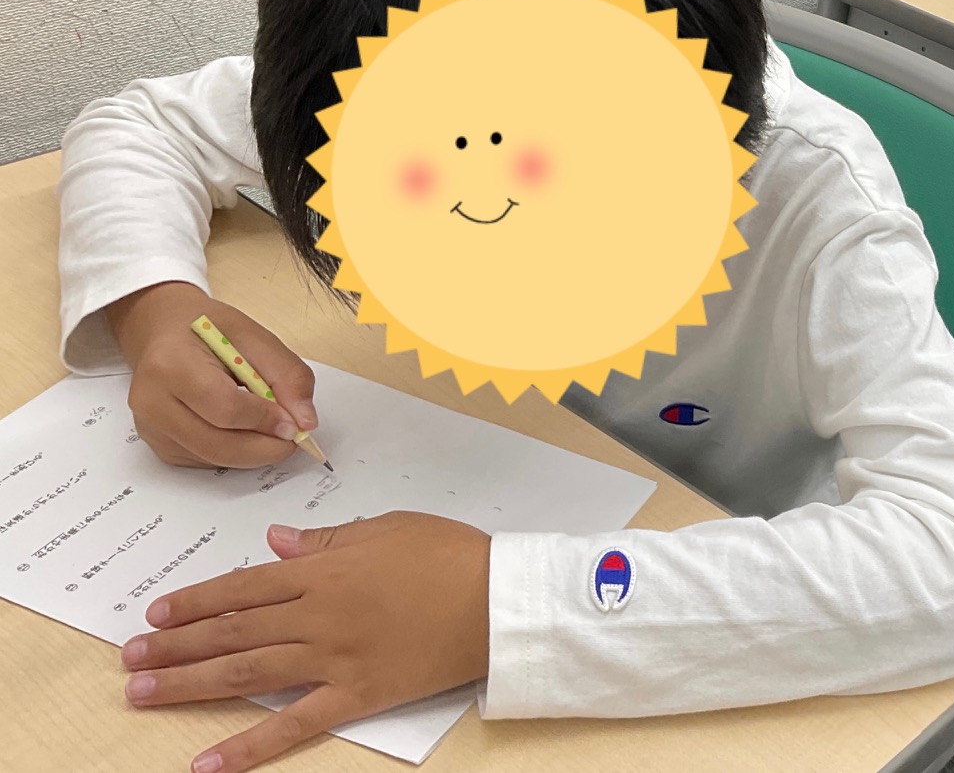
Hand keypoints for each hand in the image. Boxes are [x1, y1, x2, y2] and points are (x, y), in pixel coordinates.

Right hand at [106, 283, 316, 468]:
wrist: (164, 333)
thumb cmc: (208, 331)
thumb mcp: (255, 336)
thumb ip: (288, 375)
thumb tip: (305, 421)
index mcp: (171, 364)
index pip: (224, 408)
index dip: (265, 420)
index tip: (294, 423)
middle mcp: (152, 401)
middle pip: (217, 444)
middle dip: (264, 448)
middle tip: (293, 440)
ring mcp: (150, 427)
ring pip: (212, 458)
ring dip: (252, 452)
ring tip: (270, 429)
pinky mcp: (158, 445)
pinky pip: (204, 461)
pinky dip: (234, 453)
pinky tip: (242, 429)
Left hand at [122, 514, 490, 772]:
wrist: (500, 599)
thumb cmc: (452, 554)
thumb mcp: (389, 527)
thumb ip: (327, 537)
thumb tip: (273, 541)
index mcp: (325, 570)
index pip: (243, 586)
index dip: (196, 599)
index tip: (157, 612)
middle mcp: (319, 615)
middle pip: (232, 630)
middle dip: (175, 644)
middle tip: (130, 657)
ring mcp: (334, 658)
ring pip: (247, 672)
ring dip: (189, 684)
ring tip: (143, 693)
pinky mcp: (358, 694)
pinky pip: (294, 725)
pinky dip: (249, 747)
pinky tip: (208, 763)